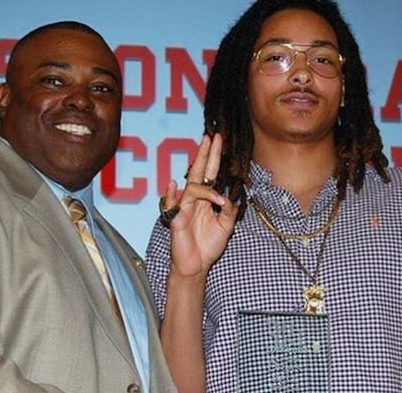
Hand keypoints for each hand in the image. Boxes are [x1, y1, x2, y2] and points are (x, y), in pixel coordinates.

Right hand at [160, 133, 237, 279]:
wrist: (196, 265)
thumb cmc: (208, 246)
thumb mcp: (226, 227)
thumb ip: (229, 211)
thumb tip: (229, 198)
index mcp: (206, 199)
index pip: (210, 173)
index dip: (214, 156)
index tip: (218, 139)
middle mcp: (195, 199)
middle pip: (198, 171)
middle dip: (205, 154)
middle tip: (210, 136)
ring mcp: (184, 207)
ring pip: (192, 188)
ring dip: (206, 190)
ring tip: (219, 199)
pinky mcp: (176, 219)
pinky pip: (173, 203)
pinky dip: (172, 194)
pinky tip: (174, 185)